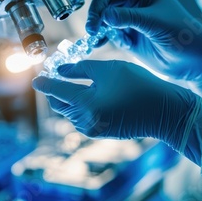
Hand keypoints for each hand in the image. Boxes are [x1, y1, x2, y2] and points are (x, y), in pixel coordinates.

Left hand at [32, 60, 201, 157]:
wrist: (166, 112)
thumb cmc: (139, 85)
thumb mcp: (109, 68)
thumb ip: (81, 68)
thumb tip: (61, 71)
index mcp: (86, 104)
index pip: (57, 91)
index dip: (45, 83)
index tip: (35, 78)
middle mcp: (86, 121)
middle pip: (61, 104)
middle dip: (55, 91)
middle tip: (55, 76)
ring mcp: (93, 129)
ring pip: (71, 112)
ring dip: (67, 98)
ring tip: (71, 82)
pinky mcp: (101, 132)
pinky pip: (82, 118)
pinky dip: (79, 106)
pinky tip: (86, 95)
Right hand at [86, 0, 201, 80]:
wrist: (194, 61)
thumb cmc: (184, 35)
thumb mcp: (155, 23)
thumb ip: (129, 17)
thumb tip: (104, 15)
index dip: (100, 5)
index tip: (95, 20)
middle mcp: (134, 3)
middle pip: (105, 6)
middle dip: (97, 18)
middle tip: (92, 30)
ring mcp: (130, 20)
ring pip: (104, 21)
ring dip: (98, 30)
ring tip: (95, 40)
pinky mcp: (128, 37)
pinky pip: (109, 35)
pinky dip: (103, 39)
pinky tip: (99, 45)